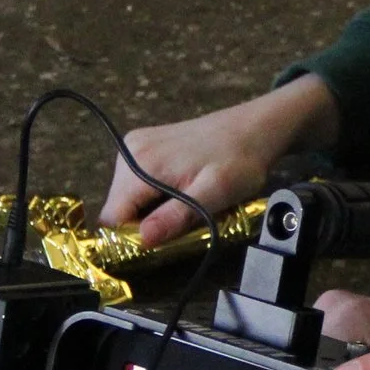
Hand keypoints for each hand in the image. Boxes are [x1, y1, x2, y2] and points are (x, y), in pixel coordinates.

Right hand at [98, 77, 339, 245]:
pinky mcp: (146, 144)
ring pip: (128, 197)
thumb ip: (177, 216)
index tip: (161, 241)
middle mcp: (130, 151)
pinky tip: (182, 189)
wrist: (256, 127)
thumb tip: (143, 239)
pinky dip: (155, 194)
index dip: (131, 237)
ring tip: (186, 203)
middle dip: (145, 223)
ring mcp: (136, 145)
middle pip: (119, 207)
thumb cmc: (241, 160)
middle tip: (182, 222)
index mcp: (141, 164)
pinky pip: (138, 182)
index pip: (113, 217)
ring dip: (152, 209)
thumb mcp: (214, 194)